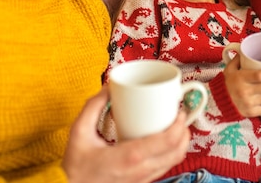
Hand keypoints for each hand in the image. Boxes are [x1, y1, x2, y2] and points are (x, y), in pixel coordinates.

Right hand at [62, 85, 189, 182]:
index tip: (180, 110)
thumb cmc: (75, 167)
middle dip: (185, 131)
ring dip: (180, 143)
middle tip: (180, 115)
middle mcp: (141, 170)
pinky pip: (164, 168)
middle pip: (177, 152)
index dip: (179, 124)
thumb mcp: (79, 132)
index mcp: (129, 156)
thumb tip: (109, 88)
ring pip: (174, 162)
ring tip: (175, 126)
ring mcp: (143, 179)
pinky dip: (171, 154)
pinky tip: (163, 142)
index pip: (167, 141)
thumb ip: (93, 107)